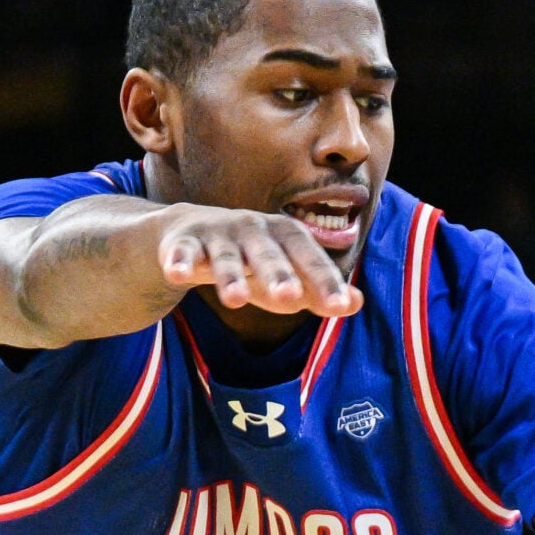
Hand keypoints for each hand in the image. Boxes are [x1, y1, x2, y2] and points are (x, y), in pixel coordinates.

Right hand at [157, 205, 362, 317]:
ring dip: (230, 277)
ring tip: (235, 300)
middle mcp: (254, 229)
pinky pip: (183, 252)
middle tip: (290, 298)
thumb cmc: (254, 263)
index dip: (325, 281)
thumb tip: (357, 303)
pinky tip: (177, 273)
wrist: (193, 234)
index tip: (340, 306)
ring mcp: (219, 233)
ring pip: (226, 257)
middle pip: (269, 254)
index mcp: (287, 235)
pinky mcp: (185, 242)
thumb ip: (320, 291)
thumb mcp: (289, 277)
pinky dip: (179, 261)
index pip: (310, 258)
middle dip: (278, 275)